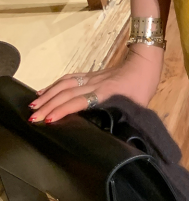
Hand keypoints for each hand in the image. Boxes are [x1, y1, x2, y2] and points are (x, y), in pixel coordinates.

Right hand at [30, 45, 163, 123]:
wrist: (144, 62)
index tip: (49, 119)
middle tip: (33, 118)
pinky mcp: (89, 74)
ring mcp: (91, 77)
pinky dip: (53, 85)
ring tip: (33, 106)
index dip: (64, 110)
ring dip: (47, 95)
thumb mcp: (137, 106)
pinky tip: (43, 92)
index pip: (80, 101)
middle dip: (48, 105)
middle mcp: (95, 84)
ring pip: (64, 84)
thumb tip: (117, 137)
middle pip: (67, 93)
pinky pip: (68, 79)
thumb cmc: (143, 87)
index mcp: (107, 93)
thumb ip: (125, 118)